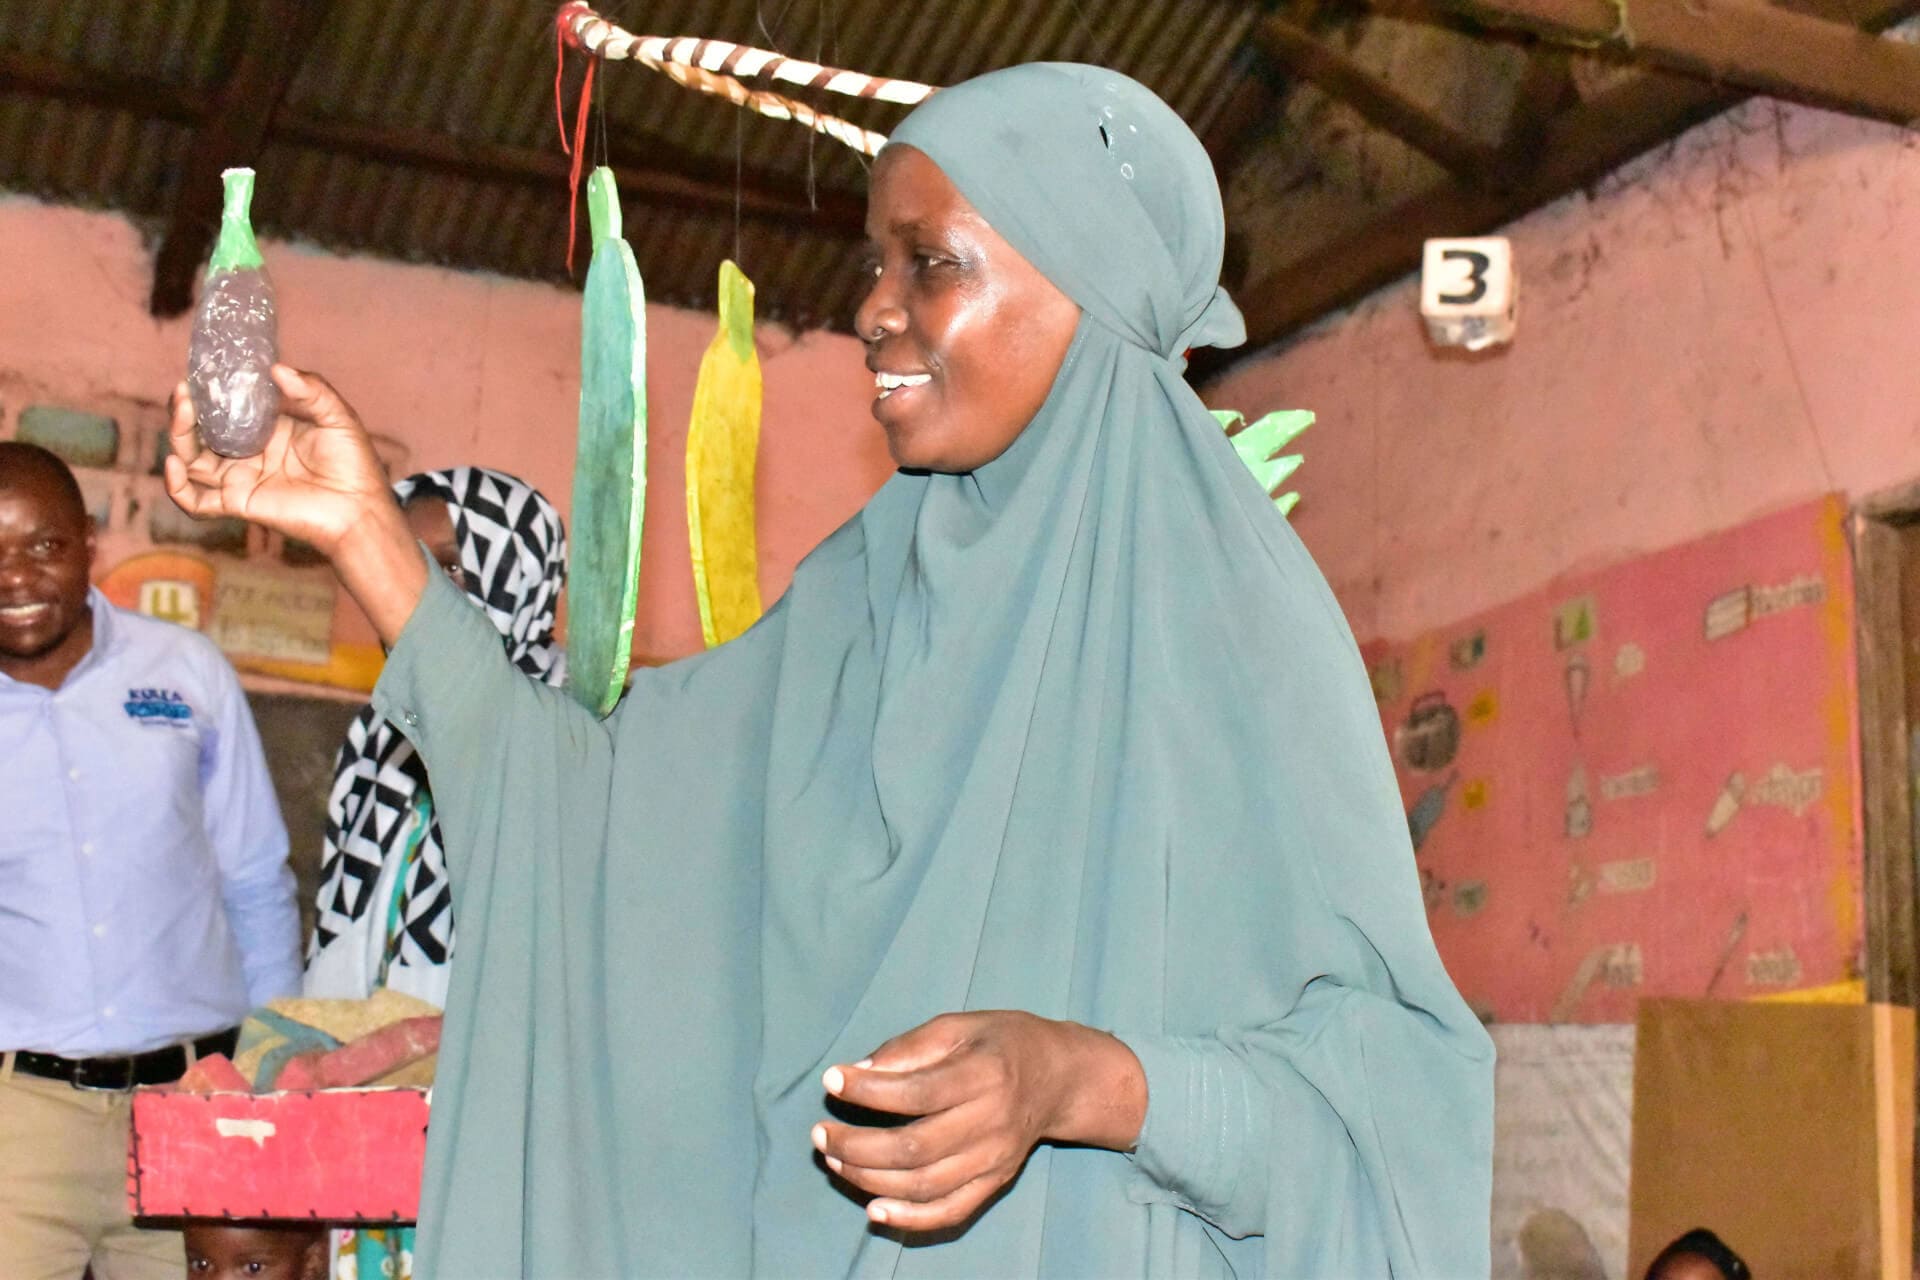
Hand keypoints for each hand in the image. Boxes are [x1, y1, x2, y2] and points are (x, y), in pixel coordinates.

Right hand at [166, 365, 427, 644]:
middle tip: (184, 391)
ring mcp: (241, 480)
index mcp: (268, 432)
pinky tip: (176, 462)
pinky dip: (177, 486)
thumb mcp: (338, 417)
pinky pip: (196, 502)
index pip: (227, 411)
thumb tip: (276, 367)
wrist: (360, 510)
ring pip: (192, 461)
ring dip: (178, 437)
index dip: (210, 395)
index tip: (200, 375)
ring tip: (183, 410)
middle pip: (200, 435)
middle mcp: (248, 455)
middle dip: (186, 412)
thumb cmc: (355, 466)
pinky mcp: (239, 504)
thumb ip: (311, 390)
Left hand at [812, 1011, 1145, 1233]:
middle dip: (857, 1144)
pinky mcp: (995, 1182)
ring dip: (870, 1179)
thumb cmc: (1001, 1043)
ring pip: (924, 1184)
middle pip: (915, 1147)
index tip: (832, 1079)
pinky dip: (910, 1218)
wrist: (1059, 1078)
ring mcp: (995, 1159)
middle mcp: (992, 1122)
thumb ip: (909, 1048)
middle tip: (819, 1132)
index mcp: (985, 1074)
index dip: (869, 1090)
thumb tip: (858, 1071)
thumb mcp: (959, 1026)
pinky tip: (874, 1209)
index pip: (918, 1091)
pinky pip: (950, 1212)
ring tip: (834, 1158)